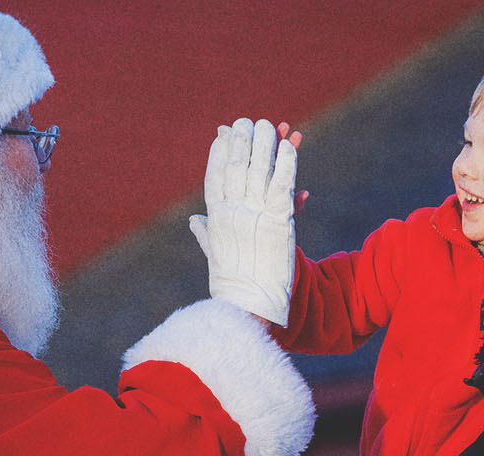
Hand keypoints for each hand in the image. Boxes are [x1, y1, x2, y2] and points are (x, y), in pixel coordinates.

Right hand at [189, 118, 299, 325]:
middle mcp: (232, 211)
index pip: (214, 176)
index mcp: (216, 217)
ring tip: (270, 124)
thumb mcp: (214, 253)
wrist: (250, 304)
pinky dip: (286, 162)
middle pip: (235, 165)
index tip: (222, 134)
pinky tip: (289, 146)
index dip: (218, 153)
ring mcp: (254, 214)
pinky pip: (282, 183)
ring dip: (264, 143)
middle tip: (247, 122)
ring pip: (258, 168)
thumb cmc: (232, 282)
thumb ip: (205, 233)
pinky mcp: (278, 220)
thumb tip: (194, 220)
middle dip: (240, 140)